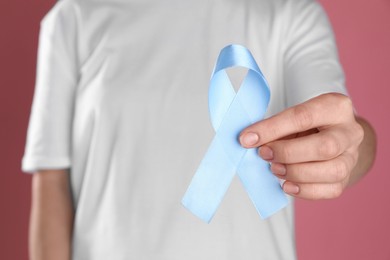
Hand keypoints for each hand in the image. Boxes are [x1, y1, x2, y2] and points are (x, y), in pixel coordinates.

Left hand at [239, 93, 363, 199]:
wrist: (332, 136)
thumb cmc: (307, 125)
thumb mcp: (292, 117)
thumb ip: (275, 127)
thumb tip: (249, 141)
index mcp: (335, 107)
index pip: (302, 117)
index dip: (271, 129)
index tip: (247, 138)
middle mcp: (349, 131)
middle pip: (324, 147)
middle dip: (288, 153)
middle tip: (264, 154)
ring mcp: (352, 156)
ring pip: (332, 171)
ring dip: (297, 173)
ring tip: (275, 169)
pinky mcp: (347, 177)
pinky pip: (331, 190)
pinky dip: (306, 190)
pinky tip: (287, 185)